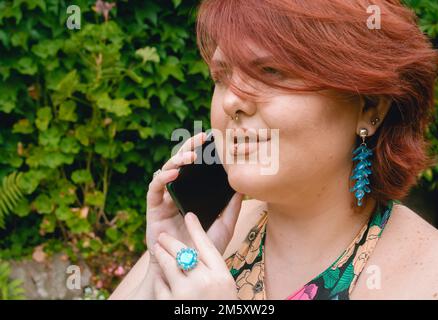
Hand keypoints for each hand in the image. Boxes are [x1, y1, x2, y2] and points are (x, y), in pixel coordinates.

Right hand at [146, 131, 243, 254]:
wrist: (186, 269)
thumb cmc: (204, 248)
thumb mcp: (224, 225)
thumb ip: (232, 206)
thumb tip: (243, 186)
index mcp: (193, 194)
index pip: (197, 168)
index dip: (204, 153)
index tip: (215, 139)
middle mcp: (179, 193)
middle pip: (181, 164)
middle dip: (190, 148)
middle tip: (202, 136)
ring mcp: (165, 199)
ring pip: (167, 170)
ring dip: (177, 160)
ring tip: (190, 156)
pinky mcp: (153, 208)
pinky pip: (154, 188)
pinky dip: (162, 177)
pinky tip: (174, 172)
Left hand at [152, 211, 237, 299]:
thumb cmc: (219, 307)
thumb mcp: (226, 287)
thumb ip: (216, 268)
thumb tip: (204, 247)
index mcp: (221, 276)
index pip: (207, 245)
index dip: (196, 228)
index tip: (189, 215)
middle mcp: (204, 282)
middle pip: (183, 252)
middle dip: (171, 242)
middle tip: (163, 236)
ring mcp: (186, 292)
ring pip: (168, 265)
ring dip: (162, 255)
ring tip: (158, 249)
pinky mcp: (169, 303)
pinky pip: (160, 285)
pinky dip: (160, 281)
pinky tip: (160, 278)